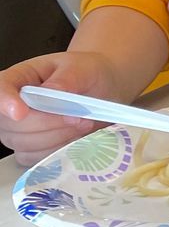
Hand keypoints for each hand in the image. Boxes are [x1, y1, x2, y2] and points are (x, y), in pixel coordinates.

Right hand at [0, 51, 130, 162]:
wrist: (100, 88)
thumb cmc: (85, 73)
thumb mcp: (80, 68)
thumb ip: (66, 79)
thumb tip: (52, 91)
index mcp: (18, 78)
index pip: (0, 89)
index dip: (5, 102)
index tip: (20, 113)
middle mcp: (11, 106)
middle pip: (13, 124)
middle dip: (49, 124)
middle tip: (79, 117)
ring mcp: (17, 130)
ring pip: (25, 144)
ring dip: (58, 137)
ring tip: (83, 124)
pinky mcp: (30, 148)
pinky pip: (35, 158)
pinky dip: (58, 150)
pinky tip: (75, 137)